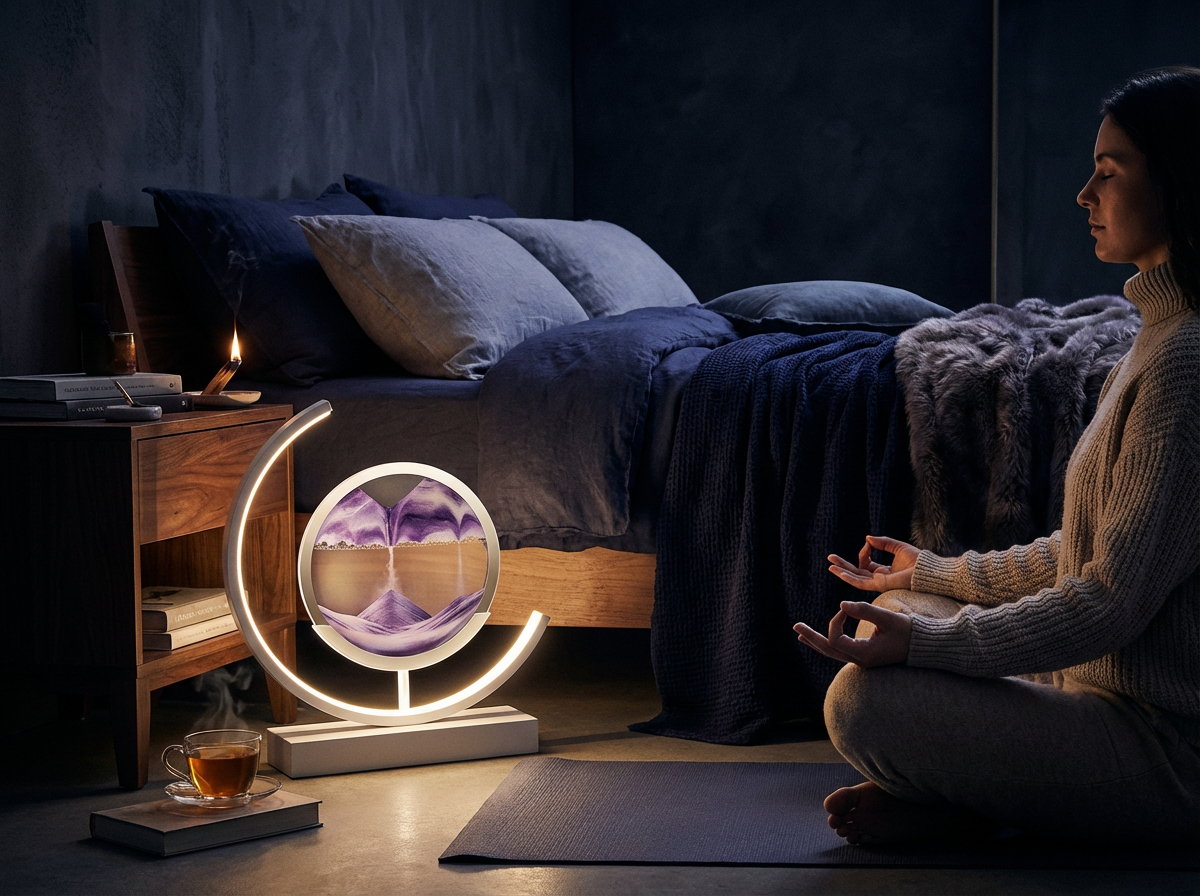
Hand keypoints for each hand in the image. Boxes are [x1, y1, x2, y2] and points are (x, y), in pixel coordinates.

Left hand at [793, 601, 911, 666]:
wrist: (925, 645)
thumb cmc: (909, 632)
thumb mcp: (888, 618)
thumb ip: (864, 610)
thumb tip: (841, 604)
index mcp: (864, 654)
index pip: (836, 639)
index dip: (836, 620)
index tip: (846, 607)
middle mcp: (860, 660)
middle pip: (828, 650)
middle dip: (811, 637)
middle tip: (796, 626)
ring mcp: (862, 660)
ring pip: (832, 652)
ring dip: (816, 641)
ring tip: (800, 633)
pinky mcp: (865, 656)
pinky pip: (840, 651)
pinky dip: (827, 643)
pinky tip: (818, 638)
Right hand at [827, 535, 918, 591]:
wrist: (928, 570)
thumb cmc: (918, 561)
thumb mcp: (898, 547)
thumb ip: (883, 542)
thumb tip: (867, 538)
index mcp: (885, 571)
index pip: (867, 564)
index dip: (864, 552)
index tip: (868, 543)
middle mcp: (880, 579)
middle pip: (857, 573)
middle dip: (843, 566)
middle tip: (830, 558)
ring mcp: (879, 583)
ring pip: (856, 579)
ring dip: (842, 572)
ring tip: (830, 566)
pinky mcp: (880, 585)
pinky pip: (861, 582)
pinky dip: (850, 577)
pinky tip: (840, 572)